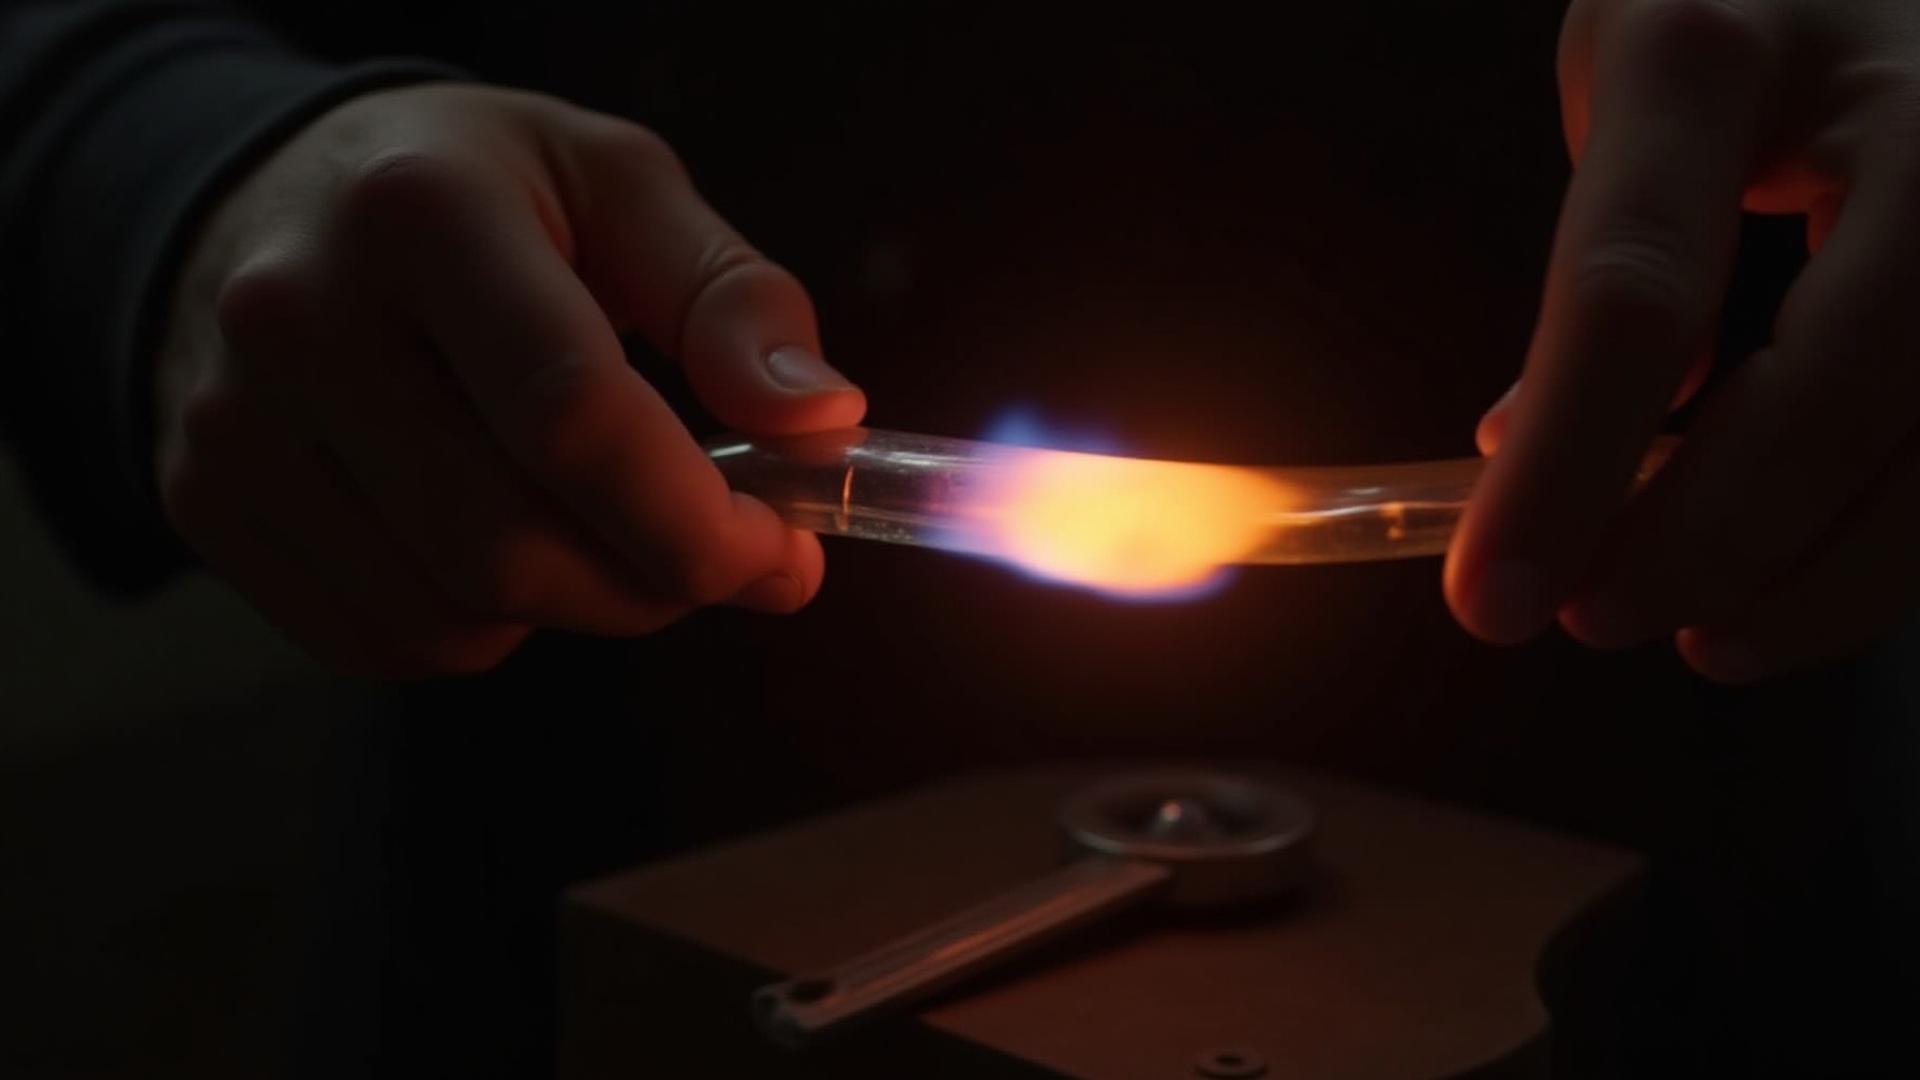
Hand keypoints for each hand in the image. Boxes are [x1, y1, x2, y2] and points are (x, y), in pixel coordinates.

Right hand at [155, 84, 864, 676]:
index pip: (574, 418)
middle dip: (650, 583)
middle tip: (709, 551)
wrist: (274, 207)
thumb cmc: (480, 198)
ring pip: (452, 614)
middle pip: (509, 547)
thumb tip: (820, 421)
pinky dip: (479, 626)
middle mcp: (298, 317)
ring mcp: (233, 421)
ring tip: (593, 521)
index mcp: (423, 215)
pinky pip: (385, 642)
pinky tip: (495, 538)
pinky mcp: (206, 502)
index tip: (782, 551)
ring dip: (571, 608)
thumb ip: (733, 299)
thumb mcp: (621, 190)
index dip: (698, 522)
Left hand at [1447, 0, 1919, 681]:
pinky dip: (1890, 534)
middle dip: (1708, 537)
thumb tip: (1525, 453)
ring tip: (1706, 633)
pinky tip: (1811, 573)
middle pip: (1833, 381)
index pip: (1635, 288)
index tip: (1495, 598)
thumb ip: (1600, 261)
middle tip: (1598, 617)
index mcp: (1719, 47)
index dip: (1562, 468)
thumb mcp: (1629, 87)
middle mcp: (1917, 108)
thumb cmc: (1742, 9)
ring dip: (1821, 572)